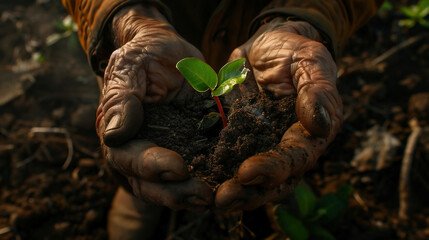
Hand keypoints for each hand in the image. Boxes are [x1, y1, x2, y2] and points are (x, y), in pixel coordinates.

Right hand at [96, 5, 211, 209]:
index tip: (178, 167)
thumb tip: (113, 135)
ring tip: (216, 198)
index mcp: (120, 132)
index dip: (151, 167)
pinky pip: (198, 172)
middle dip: (175, 192)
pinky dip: (210, 181)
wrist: (170, 52)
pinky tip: (228, 186)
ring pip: (172, 186)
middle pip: (150, 184)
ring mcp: (166, 152)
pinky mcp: (190, 149)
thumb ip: (121, 98)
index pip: (129, 159)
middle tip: (202, 195)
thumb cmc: (146, 54)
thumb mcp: (130, 66)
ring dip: (192, 196)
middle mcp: (140, 149)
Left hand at [215, 19, 342, 209]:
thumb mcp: (309, 60)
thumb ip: (317, 91)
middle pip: (274, 182)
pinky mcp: (238, 142)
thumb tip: (320, 124)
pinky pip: (227, 164)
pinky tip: (197, 184)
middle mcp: (287, 148)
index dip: (274, 170)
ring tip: (210, 200)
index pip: (295, 159)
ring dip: (233, 193)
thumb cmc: (292, 52)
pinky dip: (215, 176)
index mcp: (310, 133)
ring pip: (251, 182)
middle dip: (249, 193)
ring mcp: (261, 148)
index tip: (247, 172)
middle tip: (223, 198)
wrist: (265, 47)